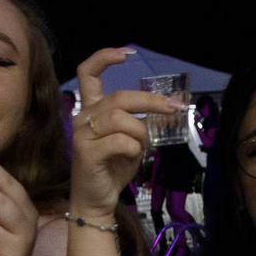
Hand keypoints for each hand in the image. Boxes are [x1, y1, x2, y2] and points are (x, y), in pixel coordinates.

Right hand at [67, 46, 173, 221]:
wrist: (96, 201)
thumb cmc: (113, 169)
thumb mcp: (130, 140)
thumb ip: (138, 121)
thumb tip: (168, 104)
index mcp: (92, 110)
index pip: (88, 73)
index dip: (105, 58)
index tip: (127, 54)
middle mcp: (83, 117)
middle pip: (119, 97)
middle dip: (150, 101)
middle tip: (173, 107)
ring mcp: (81, 133)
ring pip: (121, 119)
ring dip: (140, 133)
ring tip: (139, 148)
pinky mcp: (85, 152)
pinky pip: (120, 141)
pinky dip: (133, 149)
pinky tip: (128, 159)